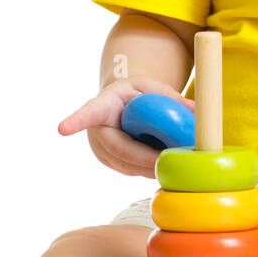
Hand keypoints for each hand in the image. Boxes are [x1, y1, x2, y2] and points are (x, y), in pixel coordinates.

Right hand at [58, 78, 195, 177]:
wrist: (123, 105)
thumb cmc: (136, 93)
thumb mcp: (151, 86)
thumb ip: (170, 97)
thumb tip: (195, 110)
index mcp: (102, 106)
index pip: (88, 114)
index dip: (76, 121)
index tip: (62, 128)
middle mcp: (97, 132)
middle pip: (119, 149)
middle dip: (145, 159)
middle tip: (172, 160)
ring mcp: (103, 152)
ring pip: (128, 165)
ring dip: (152, 166)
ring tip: (179, 160)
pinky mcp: (114, 164)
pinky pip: (134, 169)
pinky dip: (152, 168)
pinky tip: (170, 162)